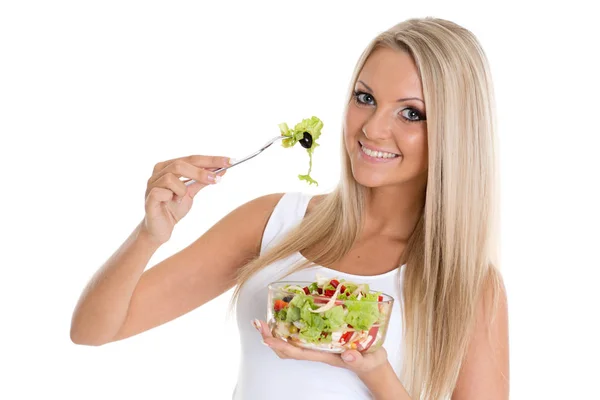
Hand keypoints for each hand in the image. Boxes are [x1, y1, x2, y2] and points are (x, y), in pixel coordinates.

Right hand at [142, 155, 230, 244]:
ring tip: (183, 198)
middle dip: (201, 171)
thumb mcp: (191, 192)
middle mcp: (158, 172)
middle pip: (181, 164)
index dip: (211, 159)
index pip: (192, 158)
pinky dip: (171, 196)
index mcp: (169, 166)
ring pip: (170, 177)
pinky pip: (161, 192)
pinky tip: (173, 202)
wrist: (160, 230)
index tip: (230, 161)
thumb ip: (203, 181)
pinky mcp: (149, 198)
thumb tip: (222, 170)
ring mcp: (151, 184)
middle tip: (217, 179)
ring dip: (182, 189)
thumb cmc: (174, 208)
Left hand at [252, 319, 388, 376]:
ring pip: (292, 342)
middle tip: (259, 323)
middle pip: (288, 348)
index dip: (281, 345)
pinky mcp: (324, 337)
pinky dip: (291, 326)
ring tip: (266, 320)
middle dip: (272, 337)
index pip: (298, 352)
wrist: (374, 364)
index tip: (267, 337)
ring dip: (277, 332)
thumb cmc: (371, 362)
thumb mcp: (368, 360)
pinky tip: (288, 315)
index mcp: (325, 355)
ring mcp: (319, 344)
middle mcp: (318, 350)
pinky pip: (302, 334)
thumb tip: (347, 355)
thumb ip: (358, 359)